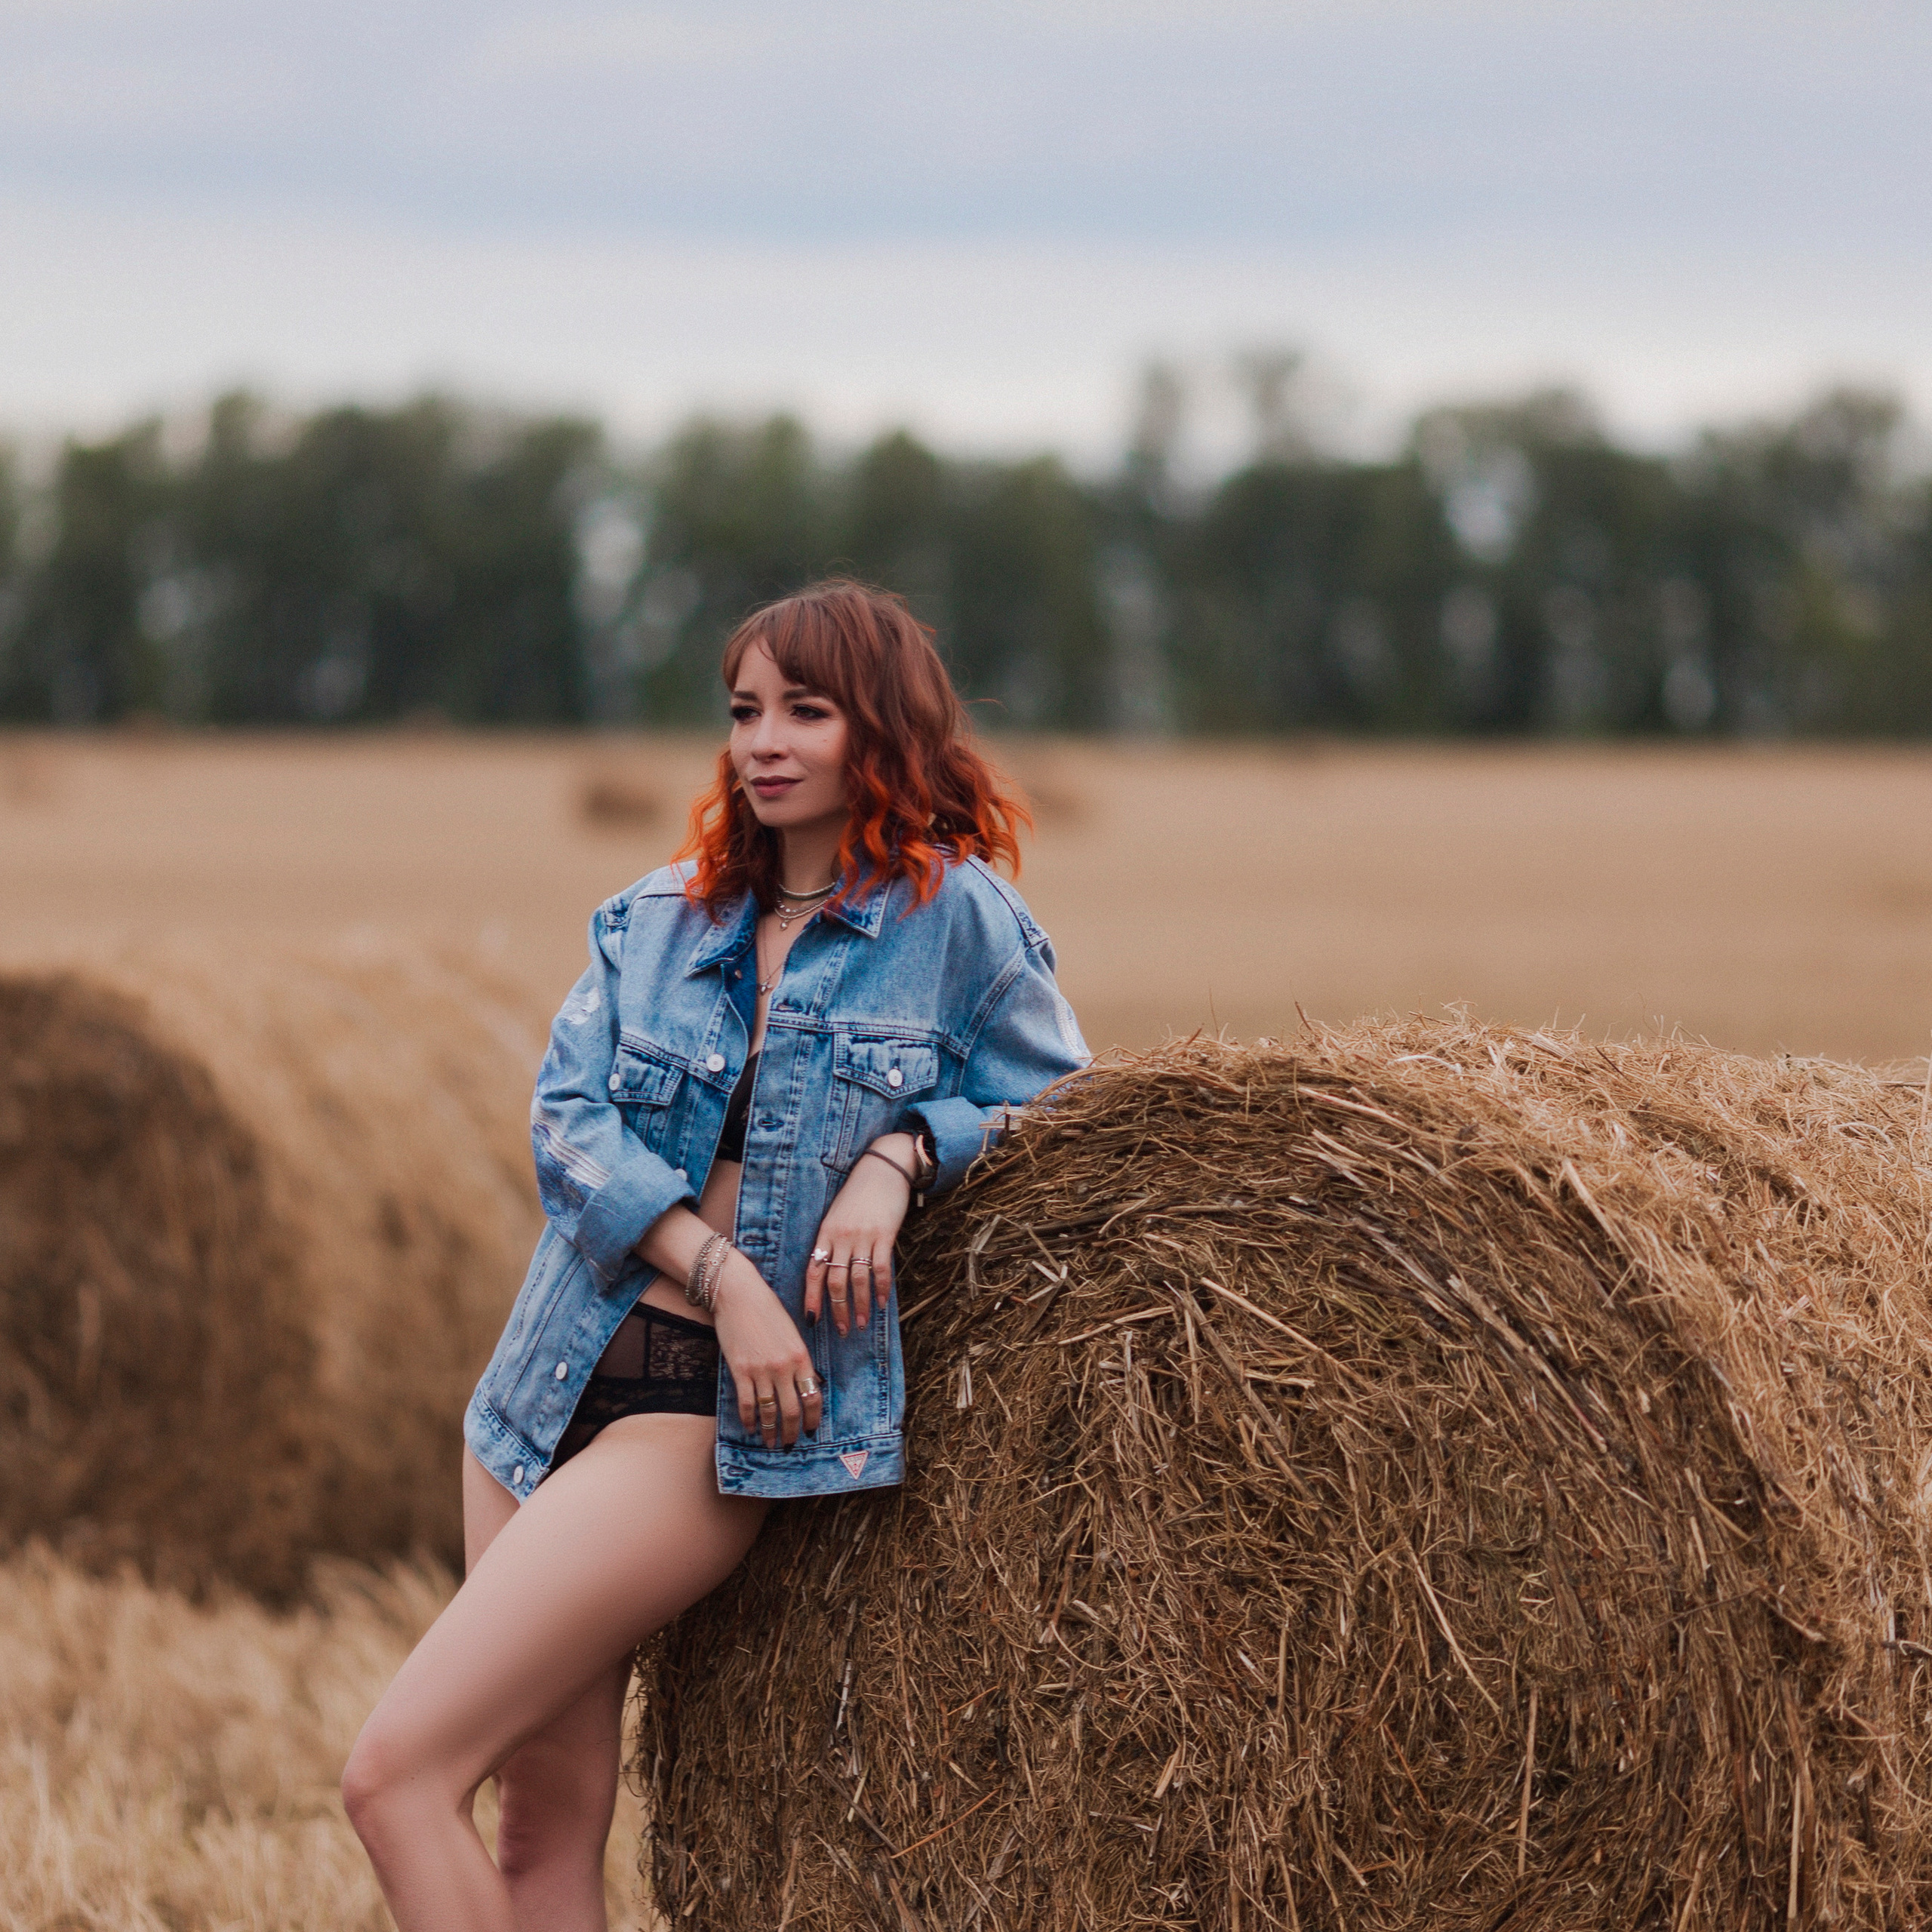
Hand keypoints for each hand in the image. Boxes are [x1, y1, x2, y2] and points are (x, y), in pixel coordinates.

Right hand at [711, 1250, 821, 1448]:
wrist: (739, 1294)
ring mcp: (761, 1370)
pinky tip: (750, 1428)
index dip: (813, 1418)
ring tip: (769, 1443)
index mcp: (801, 1356)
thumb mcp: (792, 1333)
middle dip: (791, 1432)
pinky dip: (749, 1420)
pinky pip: (747, 1403)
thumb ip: (799, 1360)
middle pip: (792, 1410)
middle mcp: (784, 1367)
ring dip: (769, 1432)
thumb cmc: (767, 1309)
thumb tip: (807, 1384)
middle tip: (789, 1445)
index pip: (813, 1397)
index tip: (811, 1431)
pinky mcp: (740, 1370)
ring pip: (769, 1411)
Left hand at [806, 1134, 915, 1335]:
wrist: (883, 1167)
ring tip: (862, 1324)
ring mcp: (862, 1236)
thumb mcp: (837, 1214)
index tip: (812, 1320)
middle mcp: (840, 1237)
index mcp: (825, 1233)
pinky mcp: (884, 1234)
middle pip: (834, 1281)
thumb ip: (832, 1240)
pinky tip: (882, 1303)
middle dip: (837, 1310)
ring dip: (859, 1306)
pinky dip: (881, 1288)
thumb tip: (830, 1270)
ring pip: (857, 1280)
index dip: (811, 1297)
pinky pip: (881, 1268)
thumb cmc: (859, 1192)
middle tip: (841, 1331)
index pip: (813, 1271)